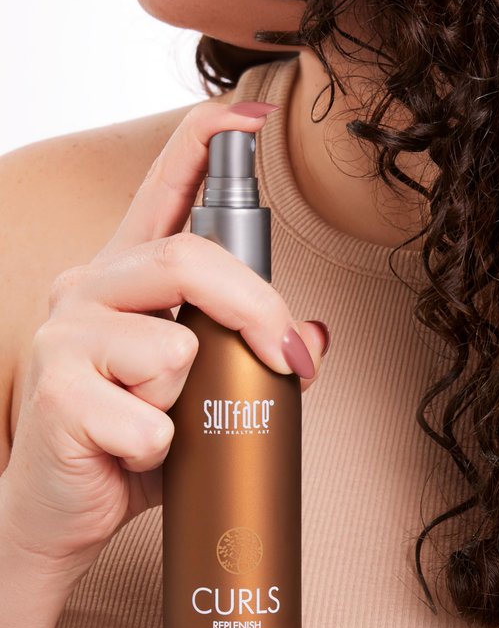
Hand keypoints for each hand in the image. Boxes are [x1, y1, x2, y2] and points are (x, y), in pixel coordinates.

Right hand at [0, 100, 329, 579]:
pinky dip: (161, 449)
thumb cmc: (133, 442)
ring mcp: (64, 335)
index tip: (250, 116)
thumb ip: (251, 354)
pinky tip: (129, 454)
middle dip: (258, 311)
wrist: (65, 511)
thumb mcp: (202, 391)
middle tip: (292, 361)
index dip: (203, 145)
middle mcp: (89, 289)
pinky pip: (151, 417)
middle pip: (187, 259)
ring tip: (159, 423)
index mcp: (126, 278)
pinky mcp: (54, 391)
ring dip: (188, 401)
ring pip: (174, 346)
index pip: (163, 192)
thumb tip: (315, 335)